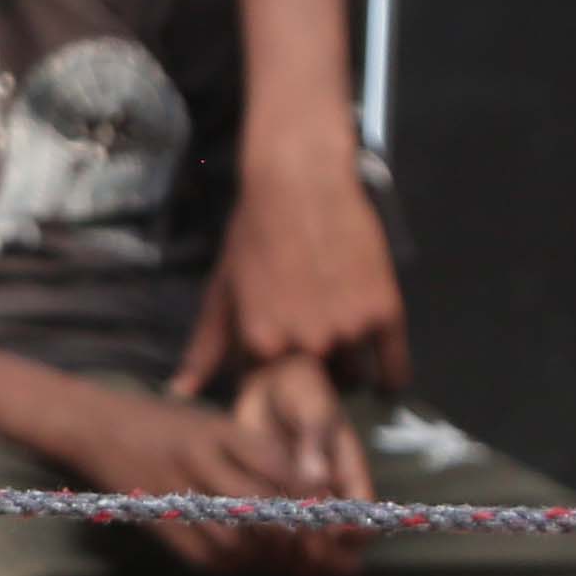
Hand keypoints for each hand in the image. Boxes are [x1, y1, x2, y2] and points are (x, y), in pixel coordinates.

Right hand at [66, 383, 320, 575]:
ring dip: (269, 555)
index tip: (333, 515)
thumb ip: (261, 456)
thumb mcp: (217, 424)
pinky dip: (240, 563)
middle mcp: (199, 462)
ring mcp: (177, 496)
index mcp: (218, 430)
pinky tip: (249, 555)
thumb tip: (313, 496)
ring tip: (284, 553)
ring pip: (241, 543)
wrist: (98, 429)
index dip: (314, 500)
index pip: (282, 471)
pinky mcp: (164, 528)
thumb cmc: (167, 424)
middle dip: (297, 535)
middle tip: (315, 544)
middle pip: (265, 512)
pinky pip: (214, 559)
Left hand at [182, 152, 407, 394]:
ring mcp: (348, 329)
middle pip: (315, 389)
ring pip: (353, 377)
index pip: (271, 391)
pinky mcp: (385, 313)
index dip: (276, 377)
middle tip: (312, 341)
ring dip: (349, 370)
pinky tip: (382, 372)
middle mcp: (305, 344)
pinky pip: (394, 368)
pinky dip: (389, 375)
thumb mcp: (222, 289)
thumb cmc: (254, 232)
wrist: (301, 182)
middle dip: (313, 377)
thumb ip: (205, 347)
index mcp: (261, 344)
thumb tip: (180, 393)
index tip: (281, 361)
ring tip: (338, 337)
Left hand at [215, 352, 374, 575]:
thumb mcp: (313, 410)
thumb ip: (314, 443)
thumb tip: (317, 478)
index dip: (348, 536)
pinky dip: (267, 545)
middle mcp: (329, 498)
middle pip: (335, 548)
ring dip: (292, 556)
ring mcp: (301, 503)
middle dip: (319, 555)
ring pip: (305, 549)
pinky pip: (276, 536)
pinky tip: (250, 541)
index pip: (362, 523)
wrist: (271, 383)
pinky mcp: (272, 500)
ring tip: (271, 546)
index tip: (326, 532)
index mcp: (350, 478)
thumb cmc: (302, 392)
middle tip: (294, 547)